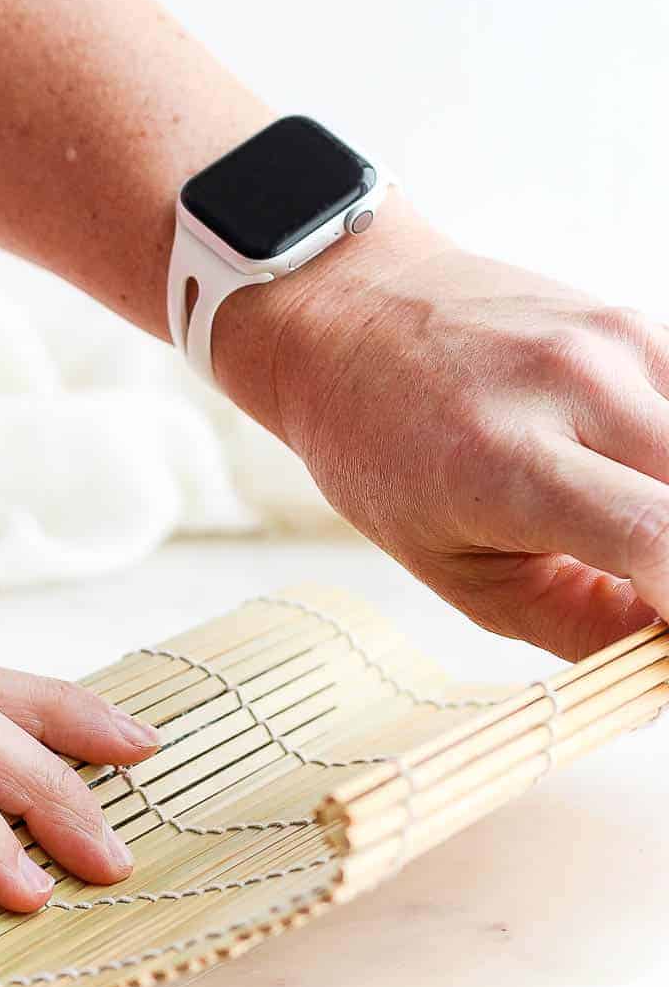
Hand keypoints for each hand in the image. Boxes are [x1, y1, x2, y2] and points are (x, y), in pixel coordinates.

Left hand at [215, 200, 668, 659]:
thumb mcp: (459, 572)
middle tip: (642, 592)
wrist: (351, 321)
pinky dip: (664, 462)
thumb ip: (577, 626)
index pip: (655, 537)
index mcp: (508, 462)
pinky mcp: (634, 325)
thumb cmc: (387, 459)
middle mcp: (572, 387)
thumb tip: (667, 665)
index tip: (665, 634)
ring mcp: (612, 344)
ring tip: (616, 529)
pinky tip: (619, 473)